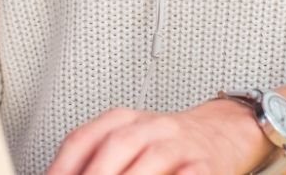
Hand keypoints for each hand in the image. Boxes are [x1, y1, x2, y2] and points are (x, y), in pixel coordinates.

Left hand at [43, 99, 271, 174]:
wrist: (223, 132)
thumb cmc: (166, 145)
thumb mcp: (128, 141)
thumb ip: (96, 158)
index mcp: (123, 120)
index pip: (84, 138)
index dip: (63, 165)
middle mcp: (151, 127)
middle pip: (116, 145)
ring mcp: (180, 144)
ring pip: (152, 160)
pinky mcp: (207, 165)